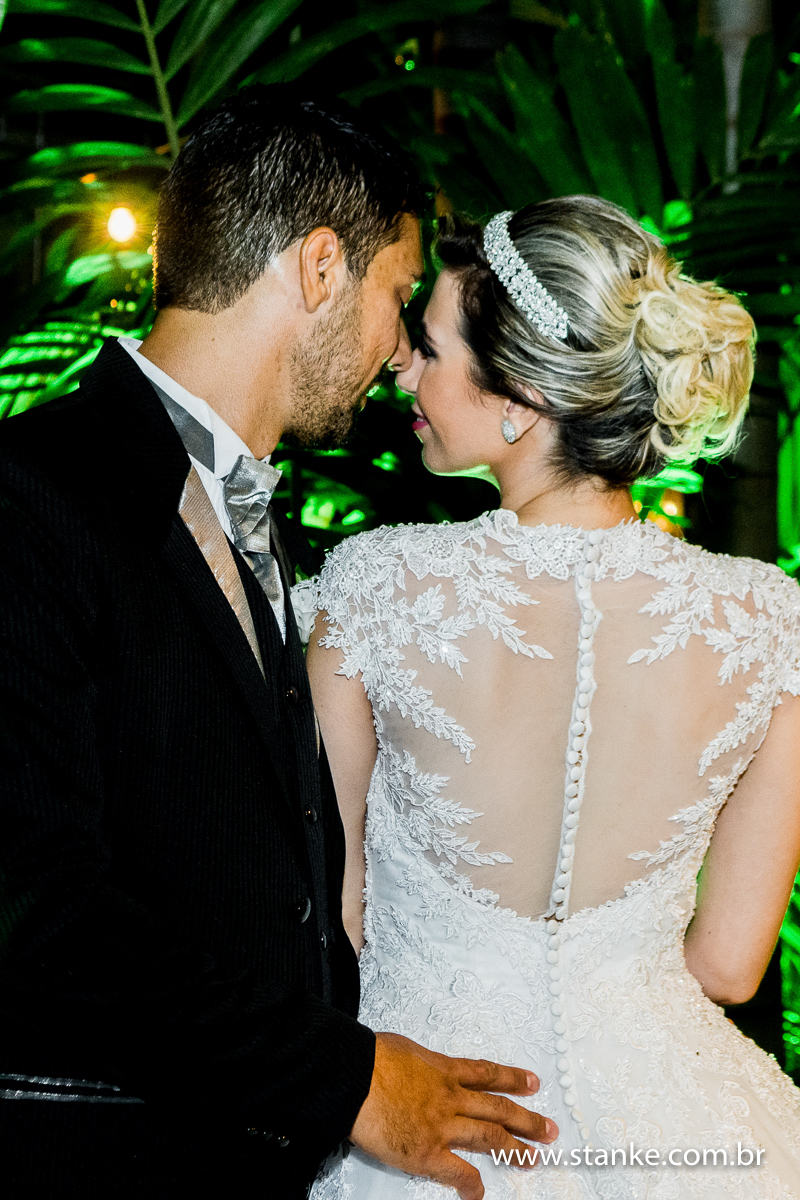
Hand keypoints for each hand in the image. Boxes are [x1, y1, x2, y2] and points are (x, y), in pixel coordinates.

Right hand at [349, 1032, 556, 1199]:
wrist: (354, 1076)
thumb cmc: (370, 1058)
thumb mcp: (403, 1049)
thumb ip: (418, 1061)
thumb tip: (415, 1063)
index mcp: (443, 1068)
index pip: (486, 1074)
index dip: (512, 1078)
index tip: (531, 1082)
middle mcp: (450, 1096)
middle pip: (498, 1108)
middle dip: (527, 1119)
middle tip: (549, 1129)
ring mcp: (443, 1125)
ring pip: (489, 1136)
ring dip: (515, 1148)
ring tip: (533, 1157)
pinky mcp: (428, 1152)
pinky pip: (458, 1172)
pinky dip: (471, 1185)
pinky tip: (478, 1194)